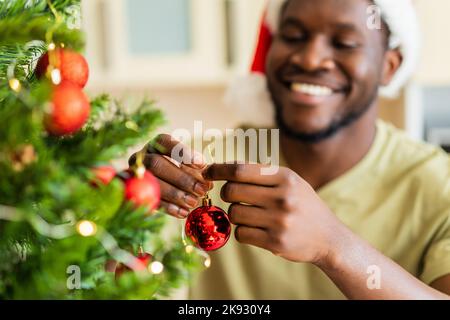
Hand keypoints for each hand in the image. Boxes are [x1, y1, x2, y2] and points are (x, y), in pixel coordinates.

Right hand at [129, 134, 212, 218]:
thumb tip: (207, 182)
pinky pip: (149, 200)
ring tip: (193, 202)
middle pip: (156, 163)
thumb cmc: (177, 173)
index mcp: (154, 145)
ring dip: (175, 194)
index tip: (202, 164)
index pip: (164, 142)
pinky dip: (168, 207)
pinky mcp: (134, 195)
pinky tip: (183, 212)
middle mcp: (141, 157)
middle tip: (201, 189)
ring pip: (152, 182)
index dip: (182, 152)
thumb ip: (196, 171)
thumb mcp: (186, 168)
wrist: (153, 190)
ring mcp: (134, 176)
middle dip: (181, 178)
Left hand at [203, 163, 343, 264]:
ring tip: (250, 215)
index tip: (207, 172)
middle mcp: (283, 197)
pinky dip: (241, 232)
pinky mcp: (275, 242)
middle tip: (233, 197)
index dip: (218, 170)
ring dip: (235, 215)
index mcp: (285, 177)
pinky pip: (240, 233)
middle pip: (232, 191)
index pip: (240, 170)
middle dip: (226, 194)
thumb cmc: (303, 205)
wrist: (329, 238)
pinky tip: (255, 230)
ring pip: (233, 214)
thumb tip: (225, 169)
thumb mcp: (291, 182)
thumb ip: (263, 175)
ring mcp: (279, 221)